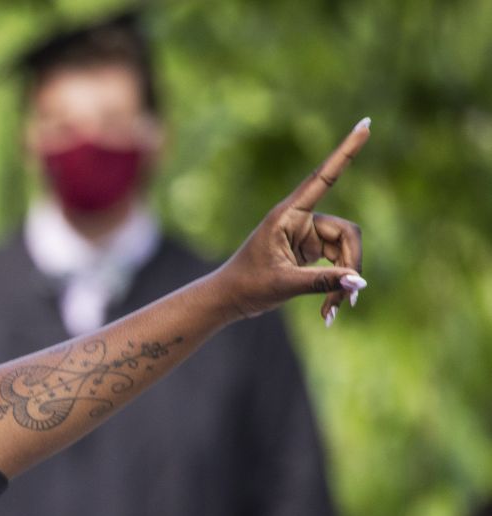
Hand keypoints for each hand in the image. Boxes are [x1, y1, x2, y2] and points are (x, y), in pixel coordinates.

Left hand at [210, 119, 369, 325]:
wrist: (228, 299)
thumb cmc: (247, 285)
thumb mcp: (284, 284)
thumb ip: (322, 282)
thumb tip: (358, 282)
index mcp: (289, 215)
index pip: (324, 177)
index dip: (346, 152)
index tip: (365, 123)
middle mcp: (301, 219)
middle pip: (347, 233)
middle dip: (350, 265)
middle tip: (347, 299)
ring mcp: (308, 234)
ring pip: (345, 252)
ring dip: (343, 282)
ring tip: (331, 313)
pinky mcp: (312, 250)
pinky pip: (338, 264)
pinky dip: (336, 286)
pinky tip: (329, 312)